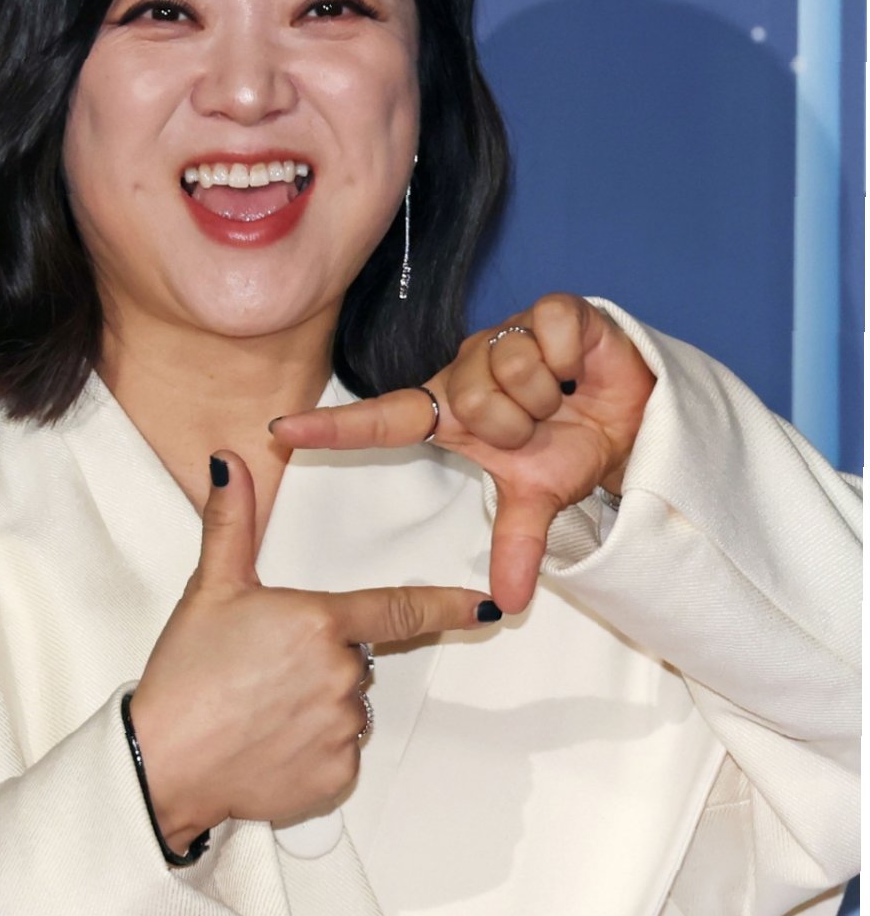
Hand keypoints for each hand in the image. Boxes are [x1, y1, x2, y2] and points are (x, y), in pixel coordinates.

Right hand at [129, 452, 491, 853]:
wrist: (163, 764)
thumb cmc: (185, 676)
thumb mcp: (209, 591)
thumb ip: (231, 523)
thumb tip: (230, 462)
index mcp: (319, 621)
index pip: (399, 608)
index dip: (446, 606)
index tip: (485, 607)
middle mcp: (342, 674)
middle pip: (356, 660)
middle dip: (322, 663)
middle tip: (265, 674)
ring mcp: (343, 728)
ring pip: (348, 708)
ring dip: (318, 708)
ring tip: (261, 713)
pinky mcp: (337, 774)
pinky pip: (339, 755)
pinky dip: (312, 752)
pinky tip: (268, 747)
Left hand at [270, 294, 654, 616]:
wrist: (634, 412)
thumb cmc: (571, 445)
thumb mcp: (539, 497)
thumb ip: (516, 543)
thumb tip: (507, 605)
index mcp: (450, 413)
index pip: (383, 421)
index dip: (333, 428)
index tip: (280, 431)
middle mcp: (466, 369)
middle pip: (473, 405)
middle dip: (518, 428)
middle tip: (540, 427)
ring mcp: (504, 334)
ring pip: (510, 374)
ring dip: (547, 398)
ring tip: (562, 396)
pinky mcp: (548, 310)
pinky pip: (546, 337)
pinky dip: (570, 359)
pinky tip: (578, 365)